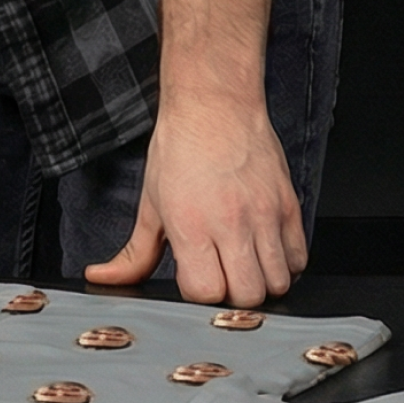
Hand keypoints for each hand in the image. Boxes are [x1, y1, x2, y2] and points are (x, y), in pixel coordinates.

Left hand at [83, 96, 306, 305]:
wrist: (214, 105)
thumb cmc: (180, 149)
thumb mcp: (149, 203)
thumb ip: (133, 253)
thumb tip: (102, 278)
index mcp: (190, 224)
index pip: (205, 293)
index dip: (198, 293)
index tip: (193, 278)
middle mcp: (231, 223)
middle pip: (247, 297)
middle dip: (232, 295)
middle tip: (220, 273)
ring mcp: (265, 216)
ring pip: (279, 284)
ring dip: (261, 282)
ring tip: (242, 261)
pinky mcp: (290, 208)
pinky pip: (300, 260)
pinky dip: (285, 264)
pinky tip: (264, 249)